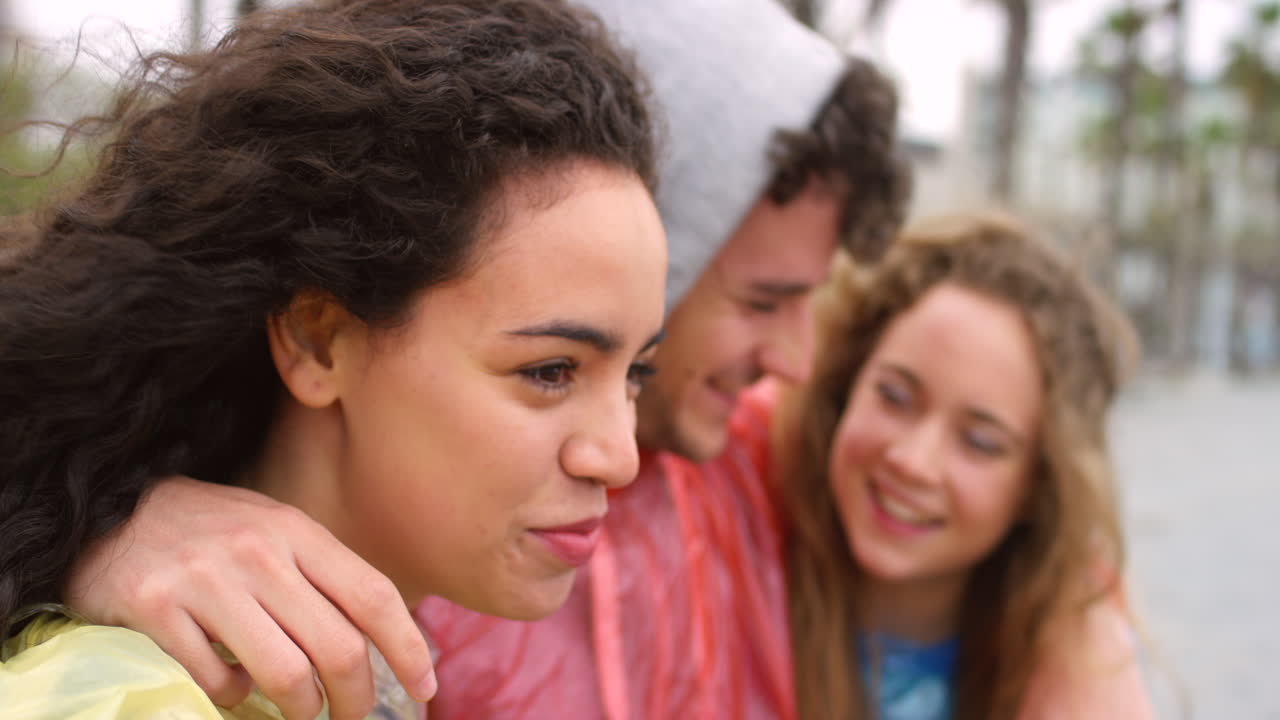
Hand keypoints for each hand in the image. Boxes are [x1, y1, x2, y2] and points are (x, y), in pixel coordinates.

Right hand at [64, 476, 436, 719]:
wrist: (110, 512)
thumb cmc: (210, 533)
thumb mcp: (275, 533)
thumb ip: (322, 577)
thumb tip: (382, 640)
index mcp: (298, 532)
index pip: (374, 597)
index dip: (408, 649)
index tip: (426, 687)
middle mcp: (259, 552)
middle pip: (338, 647)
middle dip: (356, 699)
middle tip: (351, 717)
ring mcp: (206, 580)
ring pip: (285, 673)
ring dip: (301, 708)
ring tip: (299, 710)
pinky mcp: (154, 608)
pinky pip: (215, 680)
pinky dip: (231, 698)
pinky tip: (230, 687)